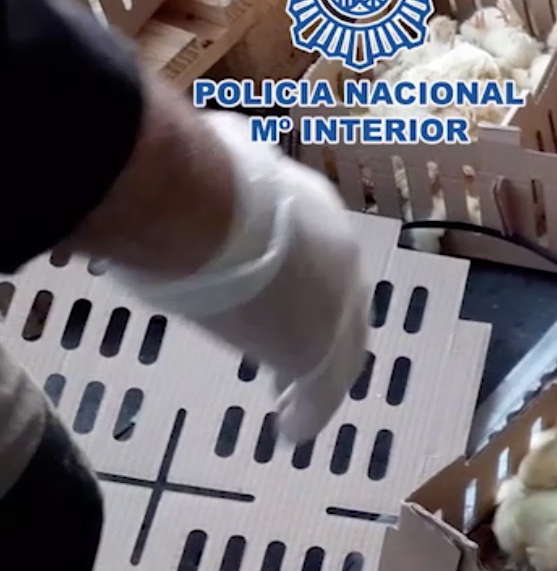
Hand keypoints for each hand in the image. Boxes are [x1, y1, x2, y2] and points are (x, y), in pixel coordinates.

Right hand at [108, 115, 368, 443]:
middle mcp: (342, 262)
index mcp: (319, 214)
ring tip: (293, 404)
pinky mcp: (318, 350)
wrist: (207, 211)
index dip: (307, 281)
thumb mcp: (226, 165)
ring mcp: (336, 308)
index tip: (285, 297)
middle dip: (321, 331)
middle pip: (341, 308)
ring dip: (315, 379)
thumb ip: (232, 168)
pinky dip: (307, 412)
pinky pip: (320, 391)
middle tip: (300, 356)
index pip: (322, 256)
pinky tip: (293, 432)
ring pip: (337, 353)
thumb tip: (222, 138)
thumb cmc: (200, 183)